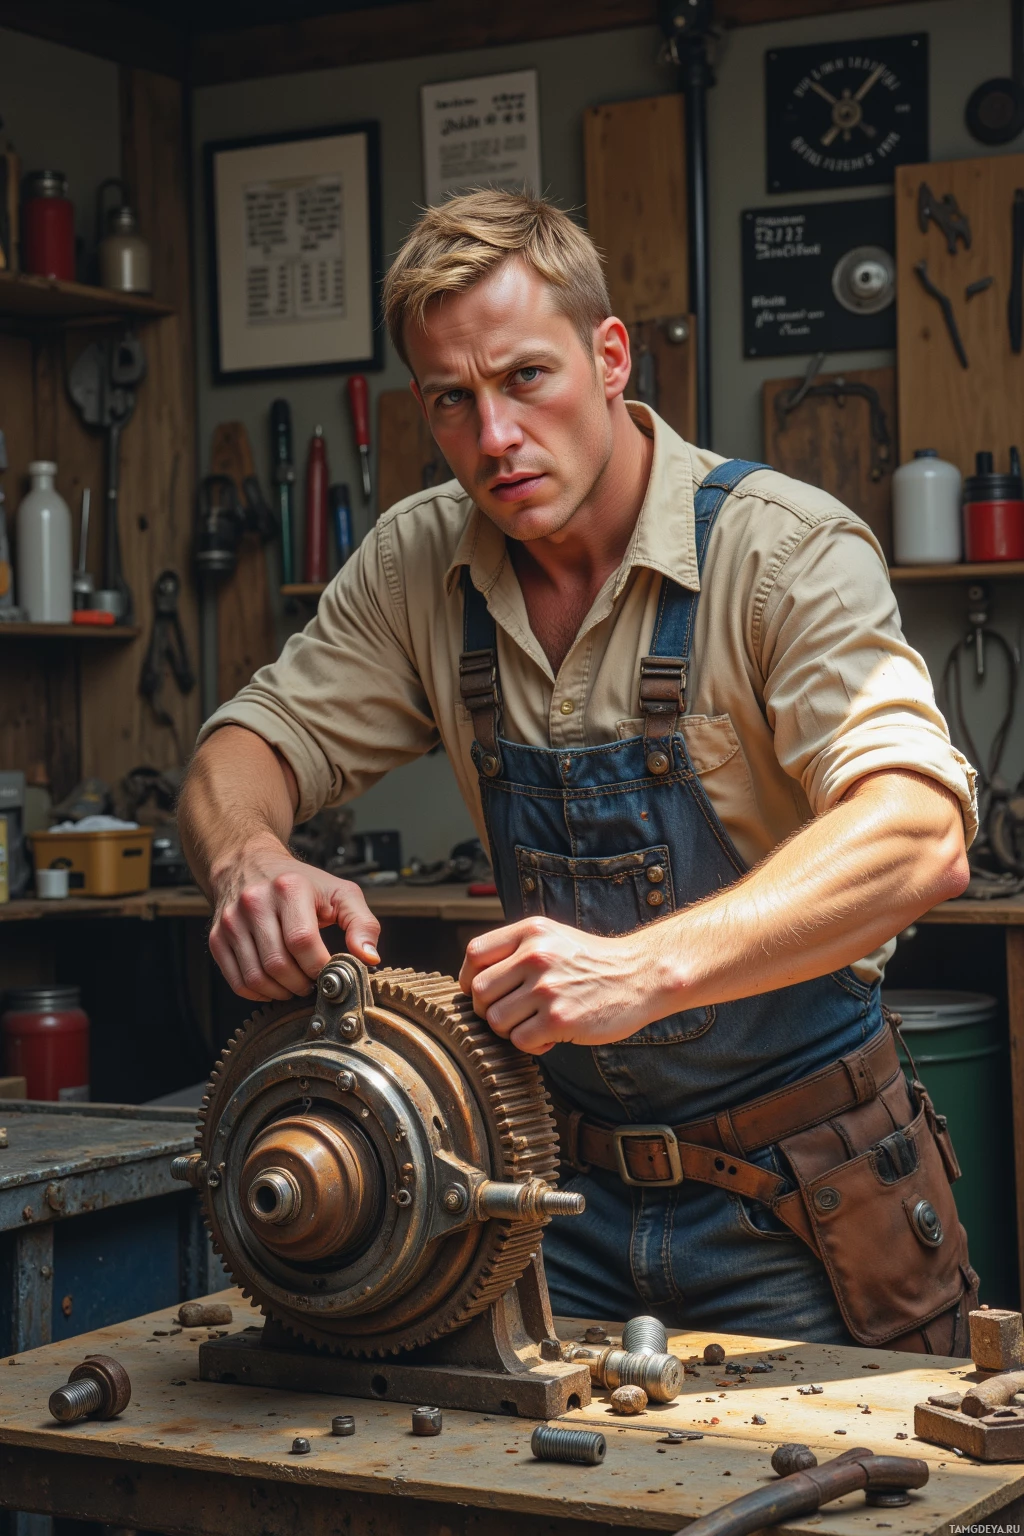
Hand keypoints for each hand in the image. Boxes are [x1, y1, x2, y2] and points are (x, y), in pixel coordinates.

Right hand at [209, 839, 380, 1001]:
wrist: (249, 864)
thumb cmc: (300, 882)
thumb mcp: (340, 892)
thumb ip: (362, 923)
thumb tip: (369, 958)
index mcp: (288, 888)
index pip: (302, 942)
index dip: (319, 967)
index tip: (330, 972)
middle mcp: (254, 902)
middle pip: (278, 964)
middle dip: (302, 983)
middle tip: (314, 982)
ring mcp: (232, 921)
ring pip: (256, 978)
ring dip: (281, 992)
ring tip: (296, 984)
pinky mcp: (217, 937)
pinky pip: (237, 982)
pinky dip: (259, 993)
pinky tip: (275, 984)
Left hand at [459, 917, 662, 1054]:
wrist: (642, 976)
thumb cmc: (593, 963)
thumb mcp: (554, 938)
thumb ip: (516, 950)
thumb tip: (473, 982)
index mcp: (530, 932)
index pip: (475, 954)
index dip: (469, 979)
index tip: (479, 993)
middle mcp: (535, 955)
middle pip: (479, 991)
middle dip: (488, 1010)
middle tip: (512, 1015)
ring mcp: (546, 987)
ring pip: (495, 1020)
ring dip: (509, 1030)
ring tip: (534, 1025)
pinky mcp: (558, 1018)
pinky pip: (520, 1041)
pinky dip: (531, 1045)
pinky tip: (550, 1037)